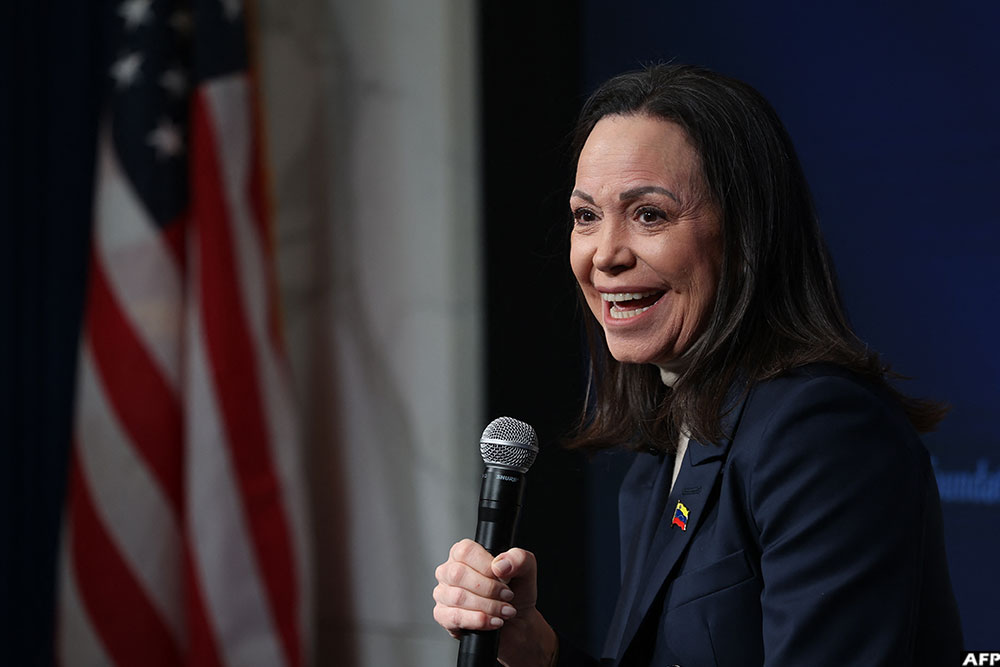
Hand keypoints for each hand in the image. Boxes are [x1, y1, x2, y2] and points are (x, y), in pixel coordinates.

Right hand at [433, 539, 557, 665]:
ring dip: (488, 606)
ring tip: (505, 610)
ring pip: (458, 597)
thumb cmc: (517, 592)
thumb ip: (518, 559)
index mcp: (464, 554)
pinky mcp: (443, 616)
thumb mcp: (526, 570)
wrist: (518, 622)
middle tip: (507, 596)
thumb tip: (500, 565)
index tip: (503, 577)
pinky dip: (479, 621)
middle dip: (489, 589)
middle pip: (458, 574)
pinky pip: (454, 617)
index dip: (485, 565)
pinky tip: (493, 621)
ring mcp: (443, 594)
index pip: (465, 551)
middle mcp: (449, 571)